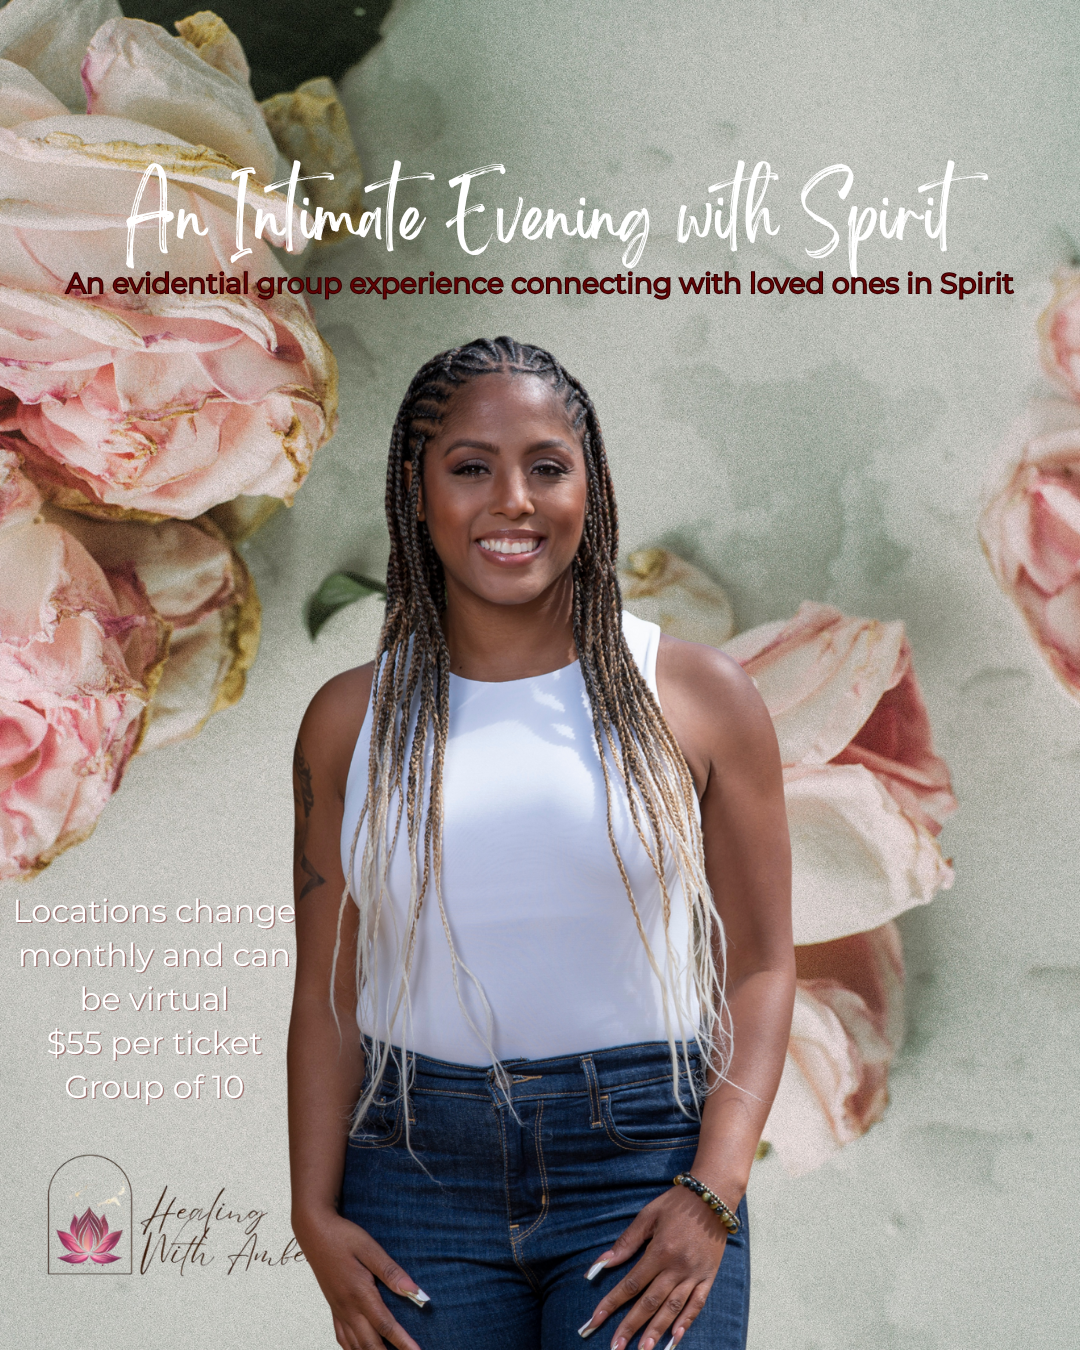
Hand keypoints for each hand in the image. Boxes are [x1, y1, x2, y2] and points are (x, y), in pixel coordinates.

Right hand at [293, 1209, 426, 1349]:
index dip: (403, 1343)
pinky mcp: (333, 1307)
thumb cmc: (343, 1236)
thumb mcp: (369, 1248)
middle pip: (370, 1344)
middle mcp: (348, 1307)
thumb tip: (415, 1291)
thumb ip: (391, 1272)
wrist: (313, 1231)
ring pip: (355, 1346)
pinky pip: (342, 1338)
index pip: (386, 1325)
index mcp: (359, 1293)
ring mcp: (338, 1310)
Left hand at [581, 1185, 732, 1349]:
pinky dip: (686, 1322)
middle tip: (615, 1346)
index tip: (596, 1319)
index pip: (631, 1284)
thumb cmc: (677, 1203)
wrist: (714, 1196)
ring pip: (672, 1309)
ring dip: (656, 1331)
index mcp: (660, 1250)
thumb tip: (603, 1263)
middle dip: (630, 1326)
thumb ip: (627, 1241)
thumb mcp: (648, 1215)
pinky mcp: (709, 1277)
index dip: (612, 1303)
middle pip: (650, 1302)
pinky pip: (697, 1304)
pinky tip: (674, 1338)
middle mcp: (677, 1267)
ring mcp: (695, 1274)